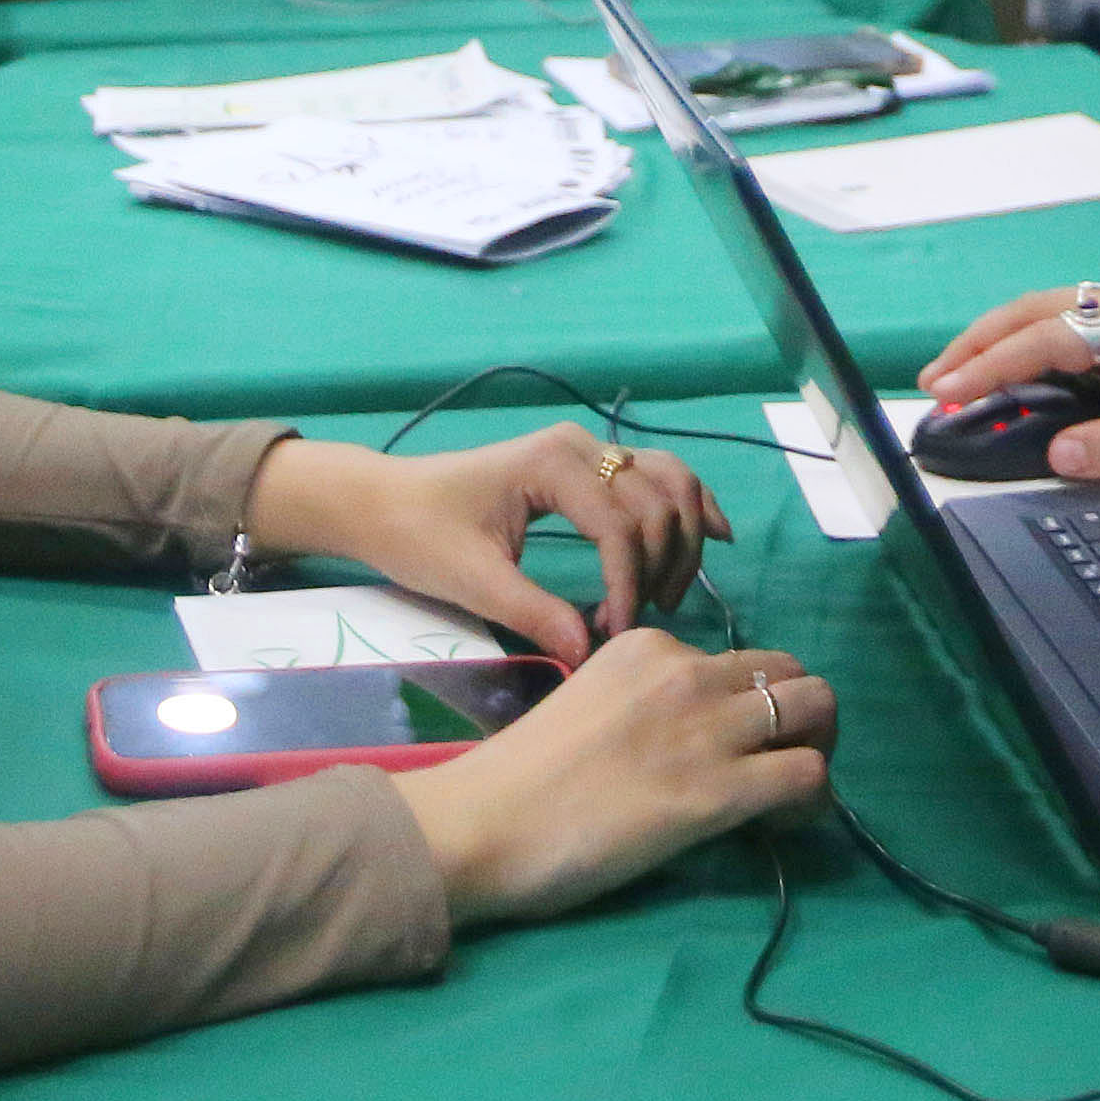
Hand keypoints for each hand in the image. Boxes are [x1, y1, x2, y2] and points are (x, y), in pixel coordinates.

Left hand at [244, 424, 727, 665]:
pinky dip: (689, 504)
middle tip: (642, 620)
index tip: (615, 633)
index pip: (620, 526)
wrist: (385, 503)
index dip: (628, 584)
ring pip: (670, 483)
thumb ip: (534, 613)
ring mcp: (589, 452)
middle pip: (659, 502)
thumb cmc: (421, 536)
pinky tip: (714, 535)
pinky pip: (657, 476)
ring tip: (669, 595)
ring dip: (683, 538)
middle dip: (663, 565)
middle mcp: (582, 447)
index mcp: (554, 465)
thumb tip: (589, 653)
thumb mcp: (472, 581)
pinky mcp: (589, 467)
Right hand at [392, 628, 831, 926]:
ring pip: (816, 707)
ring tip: (791, 793)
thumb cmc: (518, 781)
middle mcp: (685, 670)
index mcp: (646, 646)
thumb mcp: (587, 706)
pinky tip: (784, 823)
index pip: (733, 659)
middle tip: (780, 762)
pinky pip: (809, 774)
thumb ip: (641, 707)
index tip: (728, 747)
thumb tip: (685, 745)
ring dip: (819, 748)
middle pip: (788, 671)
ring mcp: (706, 726)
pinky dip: (815, 798)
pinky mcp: (718, 789)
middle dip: (800, 715)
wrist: (483, 822)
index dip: (745, 704)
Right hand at [915, 285, 1099, 481]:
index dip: (994, 364)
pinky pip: (1077, 337)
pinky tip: (1021, 379)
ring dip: (1004, 343)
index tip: (950, 390)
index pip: (1051, 338)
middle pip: (1041, 312)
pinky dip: (1035, 353)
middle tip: (934, 381)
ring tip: (961, 378)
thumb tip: (1056, 452)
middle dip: (981, 342)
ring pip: (1056, 319)